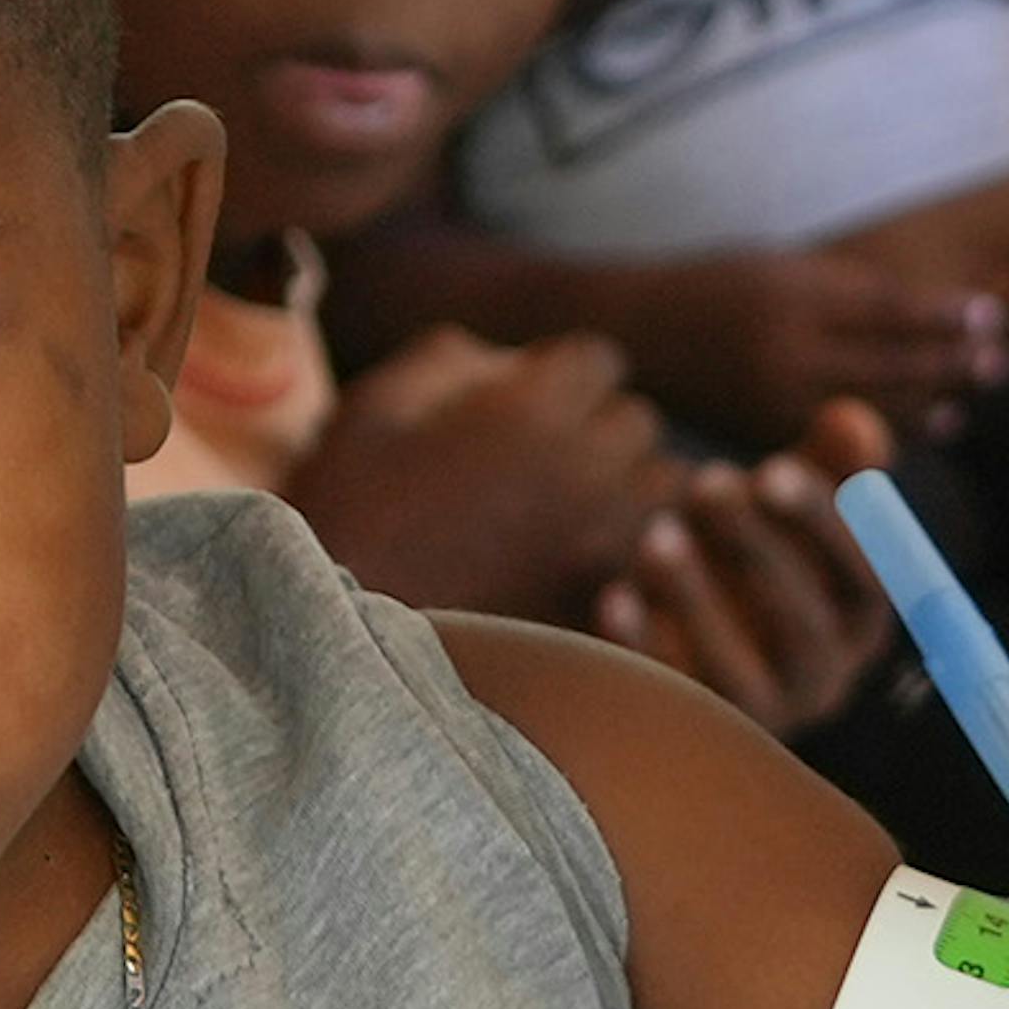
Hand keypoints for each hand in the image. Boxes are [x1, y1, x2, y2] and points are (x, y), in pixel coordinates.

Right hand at [295, 327, 677, 616]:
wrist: (346, 651)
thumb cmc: (345, 521)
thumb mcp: (370, 412)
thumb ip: (445, 360)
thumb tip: (502, 357)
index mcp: (532, 410)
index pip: (596, 359)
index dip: (561, 375)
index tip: (527, 402)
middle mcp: (587, 469)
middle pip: (637, 421)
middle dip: (599, 428)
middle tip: (546, 458)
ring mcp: (606, 545)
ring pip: (663, 490)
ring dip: (630, 488)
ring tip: (575, 511)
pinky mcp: (609, 610)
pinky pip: (652, 562)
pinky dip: (633, 554)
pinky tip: (583, 564)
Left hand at [590, 406, 900, 727]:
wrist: (686, 641)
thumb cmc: (753, 556)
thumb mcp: (790, 511)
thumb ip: (829, 463)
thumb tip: (851, 417)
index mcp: (859, 621)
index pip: (868, 581)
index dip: (824, 526)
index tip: (771, 470)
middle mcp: (819, 678)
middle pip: (803, 626)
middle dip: (756, 549)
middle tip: (706, 482)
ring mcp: (754, 715)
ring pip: (735, 669)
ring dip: (696, 596)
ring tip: (657, 532)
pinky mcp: (688, 730)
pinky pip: (664, 696)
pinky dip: (640, 646)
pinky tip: (615, 595)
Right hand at [694, 254, 1008, 443]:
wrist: (632, 336)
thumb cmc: (714, 287)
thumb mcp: (779, 267)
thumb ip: (847, 290)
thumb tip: (931, 311)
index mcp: (790, 297)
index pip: (888, 309)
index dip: (946, 314)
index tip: (991, 313)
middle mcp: (784, 354)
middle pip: (892, 365)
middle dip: (953, 364)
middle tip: (1000, 361)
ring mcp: (774, 403)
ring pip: (876, 411)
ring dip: (931, 402)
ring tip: (973, 392)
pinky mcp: (765, 438)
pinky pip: (844, 440)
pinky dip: (890, 431)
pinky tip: (924, 423)